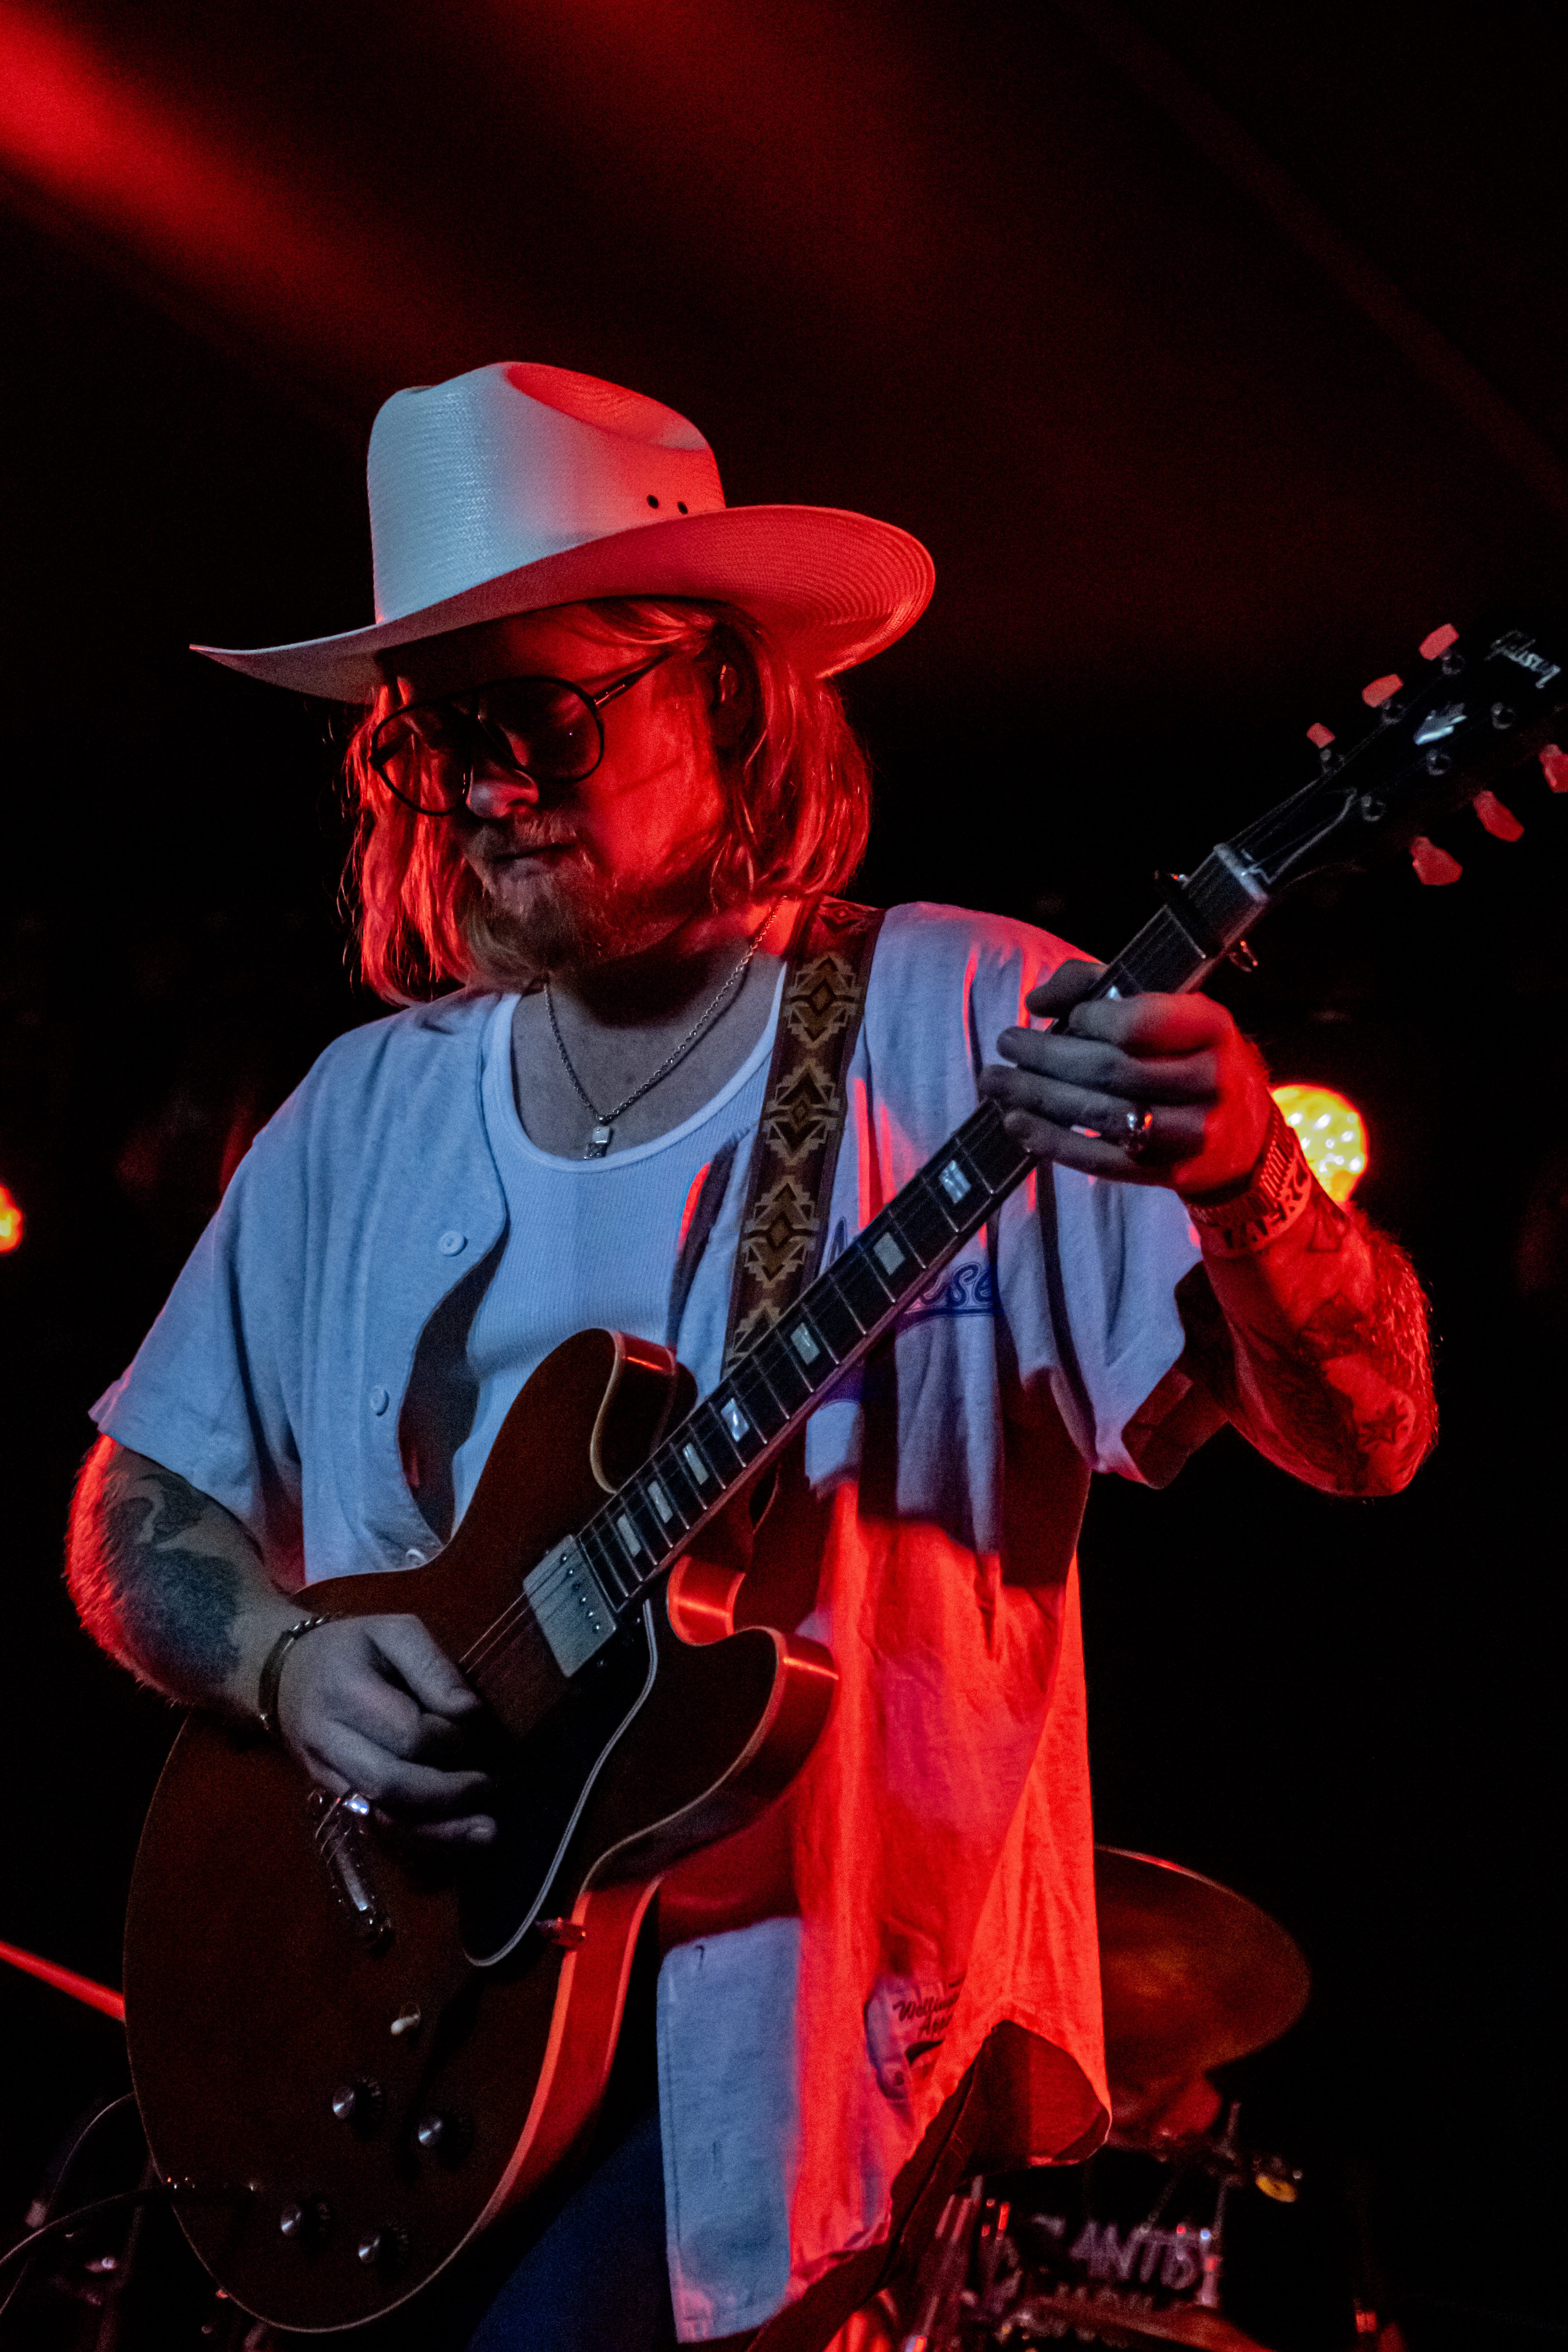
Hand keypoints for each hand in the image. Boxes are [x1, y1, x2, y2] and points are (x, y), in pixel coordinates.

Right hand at [275, 1614, 495, 1846]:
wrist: (284, 1675)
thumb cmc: (351, 1648)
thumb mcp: (392, 1630)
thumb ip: (432, 1665)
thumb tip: (470, 1713)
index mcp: (344, 1693)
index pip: (406, 1732)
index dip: (450, 1738)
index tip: (478, 1728)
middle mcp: (329, 1743)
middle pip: (391, 1784)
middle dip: (448, 1793)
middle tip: (491, 1785)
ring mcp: (326, 1777)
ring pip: (382, 1818)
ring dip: (438, 1830)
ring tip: (487, 1830)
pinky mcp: (332, 1799)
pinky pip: (375, 1828)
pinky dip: (419, 1838)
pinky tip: (456, 1837)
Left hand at [978, 958, 1271, 1195]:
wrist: (1245, 1135)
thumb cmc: (1188, 1056)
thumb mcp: (1166, 1009)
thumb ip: (1100, 986)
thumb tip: (1037, 1000)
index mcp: (1211, 1027)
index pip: (1139, 1022)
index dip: (1089, 1019)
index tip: (1062, 1018)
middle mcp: (1210, 1080)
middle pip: (1112, 1070)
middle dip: (1046, 1057)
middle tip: (1004, 1043)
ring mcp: (1192, 1133)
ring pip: (1103, 1116)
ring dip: (1038, 1100)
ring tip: (995, 1084)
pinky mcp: (1170, 1173)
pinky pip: (1103, 1160)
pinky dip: (1053, 1142)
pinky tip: (1017, 1124)